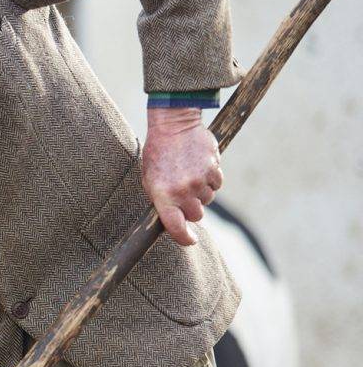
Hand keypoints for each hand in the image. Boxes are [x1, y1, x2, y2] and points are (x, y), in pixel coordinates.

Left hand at [142, 107, 221, 246]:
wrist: (173, 126)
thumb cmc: (158, 155)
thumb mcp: (150, 179)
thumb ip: (161, 200)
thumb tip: (174, 219)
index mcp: (162, 195)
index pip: (176, 227)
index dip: (184, 238)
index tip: (190, 240)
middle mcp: (182, 191)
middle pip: (196, 215)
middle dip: (191, 208)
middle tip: (183, 194)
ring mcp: (199, 181)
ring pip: (208, 200)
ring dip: (201, 192)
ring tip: (189, 174)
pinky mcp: (213, 170)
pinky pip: (217, 185)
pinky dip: (211, 180)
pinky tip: (200, 167)